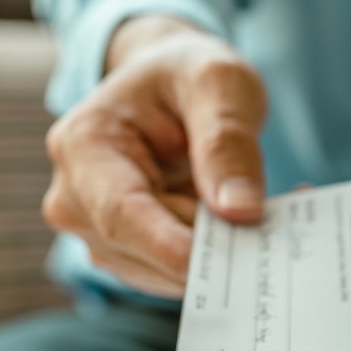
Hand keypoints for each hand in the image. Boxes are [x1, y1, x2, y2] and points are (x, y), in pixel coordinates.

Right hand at [43, 16, 266, 297]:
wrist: (168, 87)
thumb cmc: (187, 76)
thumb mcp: (219, 83)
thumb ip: (227, 140)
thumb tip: (239, 210)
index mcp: (84, 146)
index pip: (120, 214)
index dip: (169, 247)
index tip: (219, 265)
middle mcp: (76, 199)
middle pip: (148, 250)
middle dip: (213, 243)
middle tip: (273, 217)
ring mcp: (98, 234)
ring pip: (166, 272)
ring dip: (220, 251)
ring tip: (261, 207)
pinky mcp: (127, 256)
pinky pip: (177, 274)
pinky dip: (217, 257)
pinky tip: (242, 222)